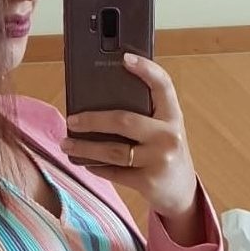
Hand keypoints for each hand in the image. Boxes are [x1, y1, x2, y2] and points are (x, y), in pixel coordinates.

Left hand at [60, 52, 197, 217]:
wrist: (182, 192)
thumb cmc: (166, 152)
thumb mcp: (165, 129)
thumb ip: (146, 115)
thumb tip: (100, 101)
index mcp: (173, 116)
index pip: (163, 86)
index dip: (146, 69)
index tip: (125, 58)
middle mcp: (169, 136)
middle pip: (124, 120)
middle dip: (92, 119)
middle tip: (72, 120)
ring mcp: (159, 160)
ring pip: (113, 150)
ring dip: (84, 147)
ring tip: (66, 143)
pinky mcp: (149, 182)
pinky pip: (114, 172)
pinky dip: (95, 166)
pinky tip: (84, 162)